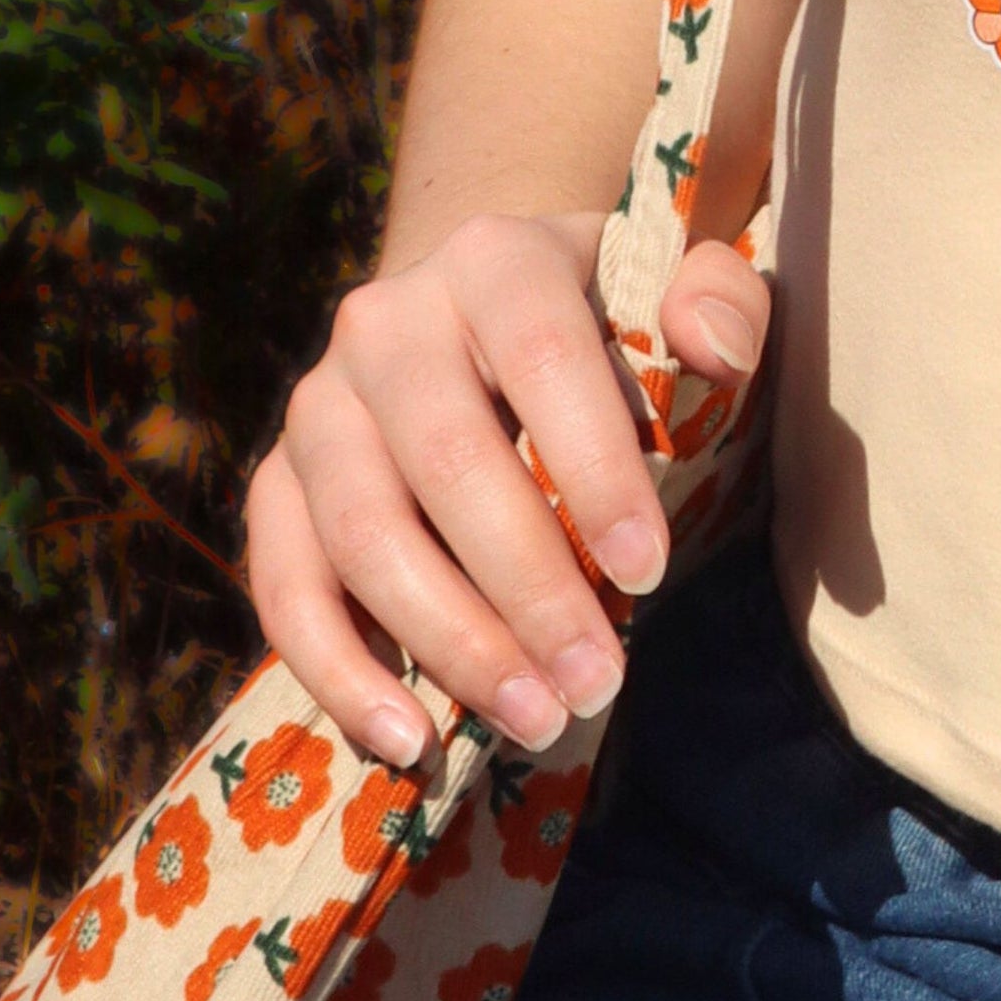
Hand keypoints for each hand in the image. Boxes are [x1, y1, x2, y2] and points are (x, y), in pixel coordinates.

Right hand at [244, 210, 767, 770]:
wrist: (487, 317)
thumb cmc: (611, 323)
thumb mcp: (683, 288)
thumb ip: (723, 299)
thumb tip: (715, 347)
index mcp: (494, 261)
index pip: (542, 358)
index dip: (594, 470)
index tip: (650, 573)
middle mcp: (384, 323)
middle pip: (446, 464)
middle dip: (527, 589)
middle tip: (598, 682)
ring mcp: (318, 405)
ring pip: (361, 533)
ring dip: (448, 642)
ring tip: (535, 720)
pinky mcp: (277, 484)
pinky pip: (285, 583)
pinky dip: (338, 670)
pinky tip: (410, 739)